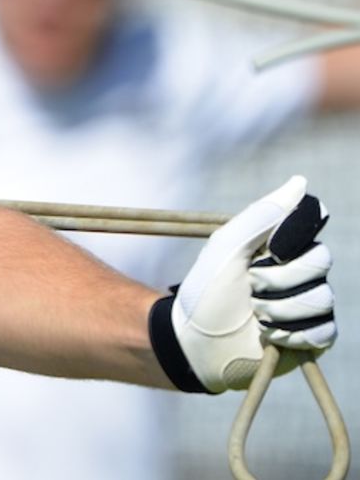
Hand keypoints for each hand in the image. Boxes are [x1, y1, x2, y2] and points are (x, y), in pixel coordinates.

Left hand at [150, 175, 334, 392]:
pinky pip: (324, 330)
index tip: (269, 249)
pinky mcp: (314, 336)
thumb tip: (300, 181)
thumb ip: (262, 215)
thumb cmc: (207, 290)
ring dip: (278, 308)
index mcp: (281, 243)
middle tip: (249, 287)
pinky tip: (269, 335)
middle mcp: (301, 270)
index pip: (312, 222)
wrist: (197, 340)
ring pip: (322, 298)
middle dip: (277, 277)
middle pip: (321, 260)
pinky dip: (291, 334)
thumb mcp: (227, 246)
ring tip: (254, 313)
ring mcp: (310, 303)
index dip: (292, 237)